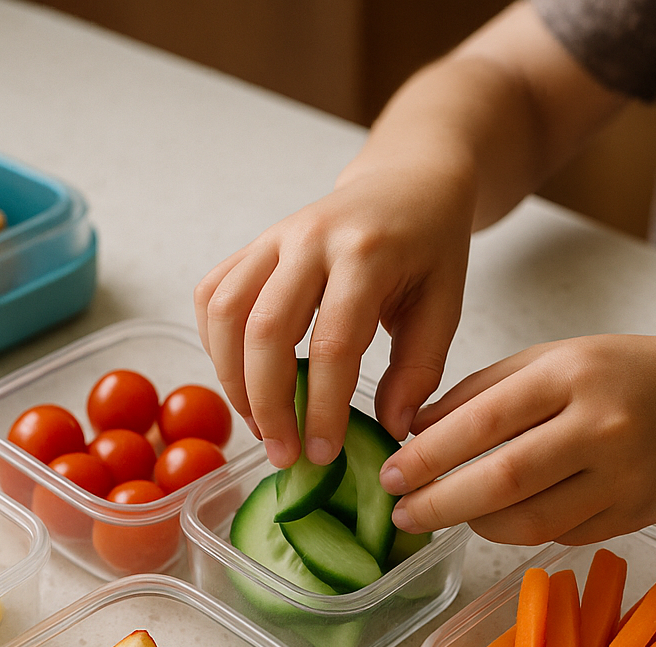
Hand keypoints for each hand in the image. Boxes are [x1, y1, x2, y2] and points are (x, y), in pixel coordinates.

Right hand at [194, 164, 473, 467]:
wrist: (406, 183)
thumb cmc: (429, 248)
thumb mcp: (444, 306)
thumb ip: (419, 369)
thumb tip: (389, 429)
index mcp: (367, 254)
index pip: (334, 343)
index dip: (324, 407)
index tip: (323, 453)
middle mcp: (311, 239)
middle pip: (265, 330)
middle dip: (267, 404)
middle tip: (283, 453)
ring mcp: (274, 238)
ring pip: (225, 312)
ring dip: (232, 379)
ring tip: (259, 424)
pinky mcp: (252, 245)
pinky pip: (212, 295)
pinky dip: (215, 344)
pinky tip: (240, 379)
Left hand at [380, 333, 655, 544]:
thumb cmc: (616, 375)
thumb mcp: (548, 361)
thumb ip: (479, 393)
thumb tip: (413, 430)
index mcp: (572, 376)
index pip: (484, 423)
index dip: (428, 456)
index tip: (390, 473)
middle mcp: (603, 427)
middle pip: (503, 481)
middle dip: (440, 502)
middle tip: (402, 511)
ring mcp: (625, 478)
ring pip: (530, 522)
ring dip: (475, 524)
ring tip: (446, 514)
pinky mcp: (636, 517)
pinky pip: (559, 536)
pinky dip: (517, 532)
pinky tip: (497, 518)